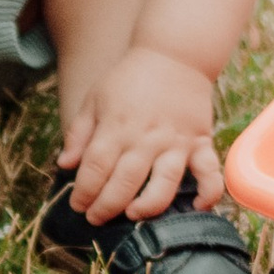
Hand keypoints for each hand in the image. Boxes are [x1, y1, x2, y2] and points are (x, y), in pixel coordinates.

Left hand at [58, 42, 222, 224]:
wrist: (175, 54)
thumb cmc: (130, 78)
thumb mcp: (95, 98)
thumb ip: (78, 133)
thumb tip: (64, 165)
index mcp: (117, 126)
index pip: (95, 167)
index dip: (83, 192)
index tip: (77, 205)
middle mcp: (146, 138)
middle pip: (124, 181)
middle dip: (106, 206)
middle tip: (96, 219)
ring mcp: (176, 142)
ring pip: (164, 184)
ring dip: (148, 206)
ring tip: (133, 215)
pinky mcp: (201, 142)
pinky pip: (210, 173)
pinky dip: (208, 193)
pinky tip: (196, 208)